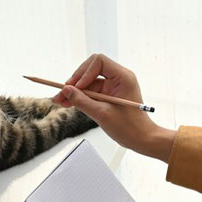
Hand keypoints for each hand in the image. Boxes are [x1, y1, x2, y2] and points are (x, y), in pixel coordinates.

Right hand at [53, 54, 175, 161]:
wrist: (142, 139)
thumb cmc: (129, 128)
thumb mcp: (102, 114)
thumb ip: (82, 101)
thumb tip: (65, 90)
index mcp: (123, 77)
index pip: (99, 61)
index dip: (85, 72)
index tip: (76, 87)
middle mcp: (118, 78)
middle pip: (91, 69)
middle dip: (76, 81)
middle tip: (62, 93)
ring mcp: (113, 86)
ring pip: (89, 82)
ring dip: (75, 90)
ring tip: (59, 100)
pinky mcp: (109, 95)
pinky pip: (91, 92)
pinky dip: (80, 97)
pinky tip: (68, 102)